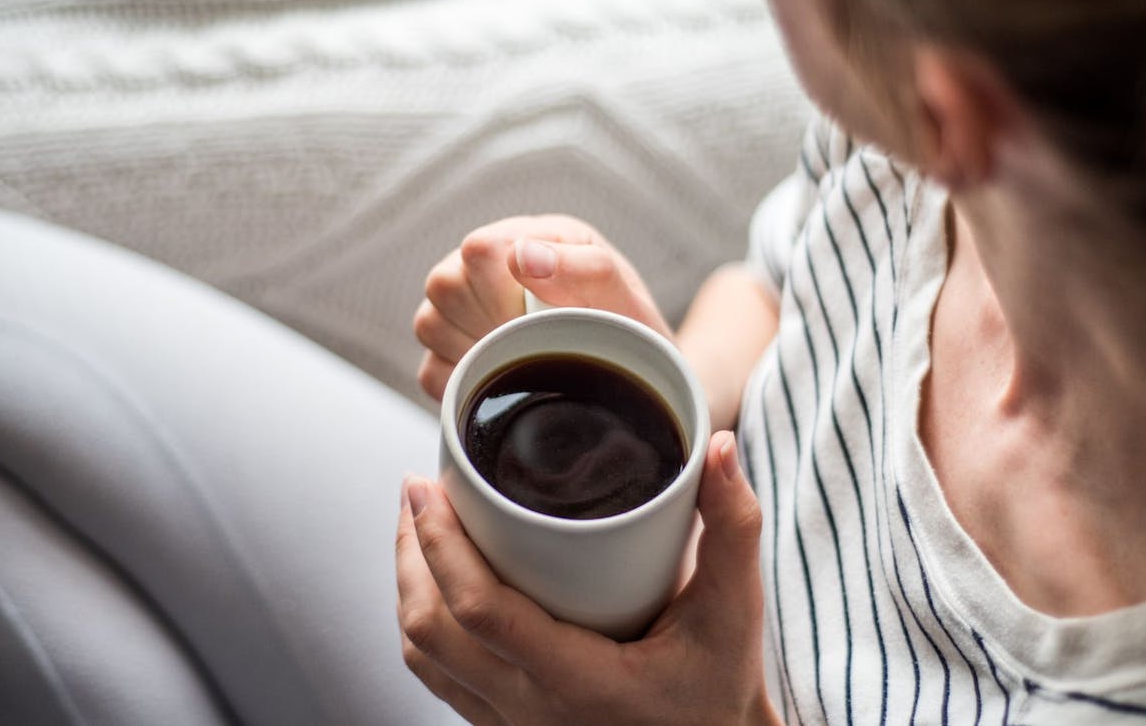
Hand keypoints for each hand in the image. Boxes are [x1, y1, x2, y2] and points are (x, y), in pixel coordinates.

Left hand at [394, 431, 780, 725]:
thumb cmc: (720, 686)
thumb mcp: (734, 610)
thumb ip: (733, 528)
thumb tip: (720, 446)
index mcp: (578, 680)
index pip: (481, 611)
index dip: (440, 544)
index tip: (425, 487)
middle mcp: (531, 711)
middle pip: (431, 629)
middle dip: (412, 552)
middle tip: (418, 490)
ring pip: (425, 656)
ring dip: (411, 586)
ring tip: (419, 527)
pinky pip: (441, 675)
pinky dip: (428, 621)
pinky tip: (440, 582)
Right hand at [413, 215, 669, 400]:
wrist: (635, 372)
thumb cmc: (630, 330)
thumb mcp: (624, 299)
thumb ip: (586, 269)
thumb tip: (523, 256)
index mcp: (532, 237)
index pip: (479, 251)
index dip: (502, 293)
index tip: (539, 321)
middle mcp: (490, 265)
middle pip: (444, 285)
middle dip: (490, 325)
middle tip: (534, 344)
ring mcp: (465, 307)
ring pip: (429, 324)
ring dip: (476, 352)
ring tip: (522, 360)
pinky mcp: (452, 351)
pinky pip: (430, 370)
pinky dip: (463, 384)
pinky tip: (501, 380)